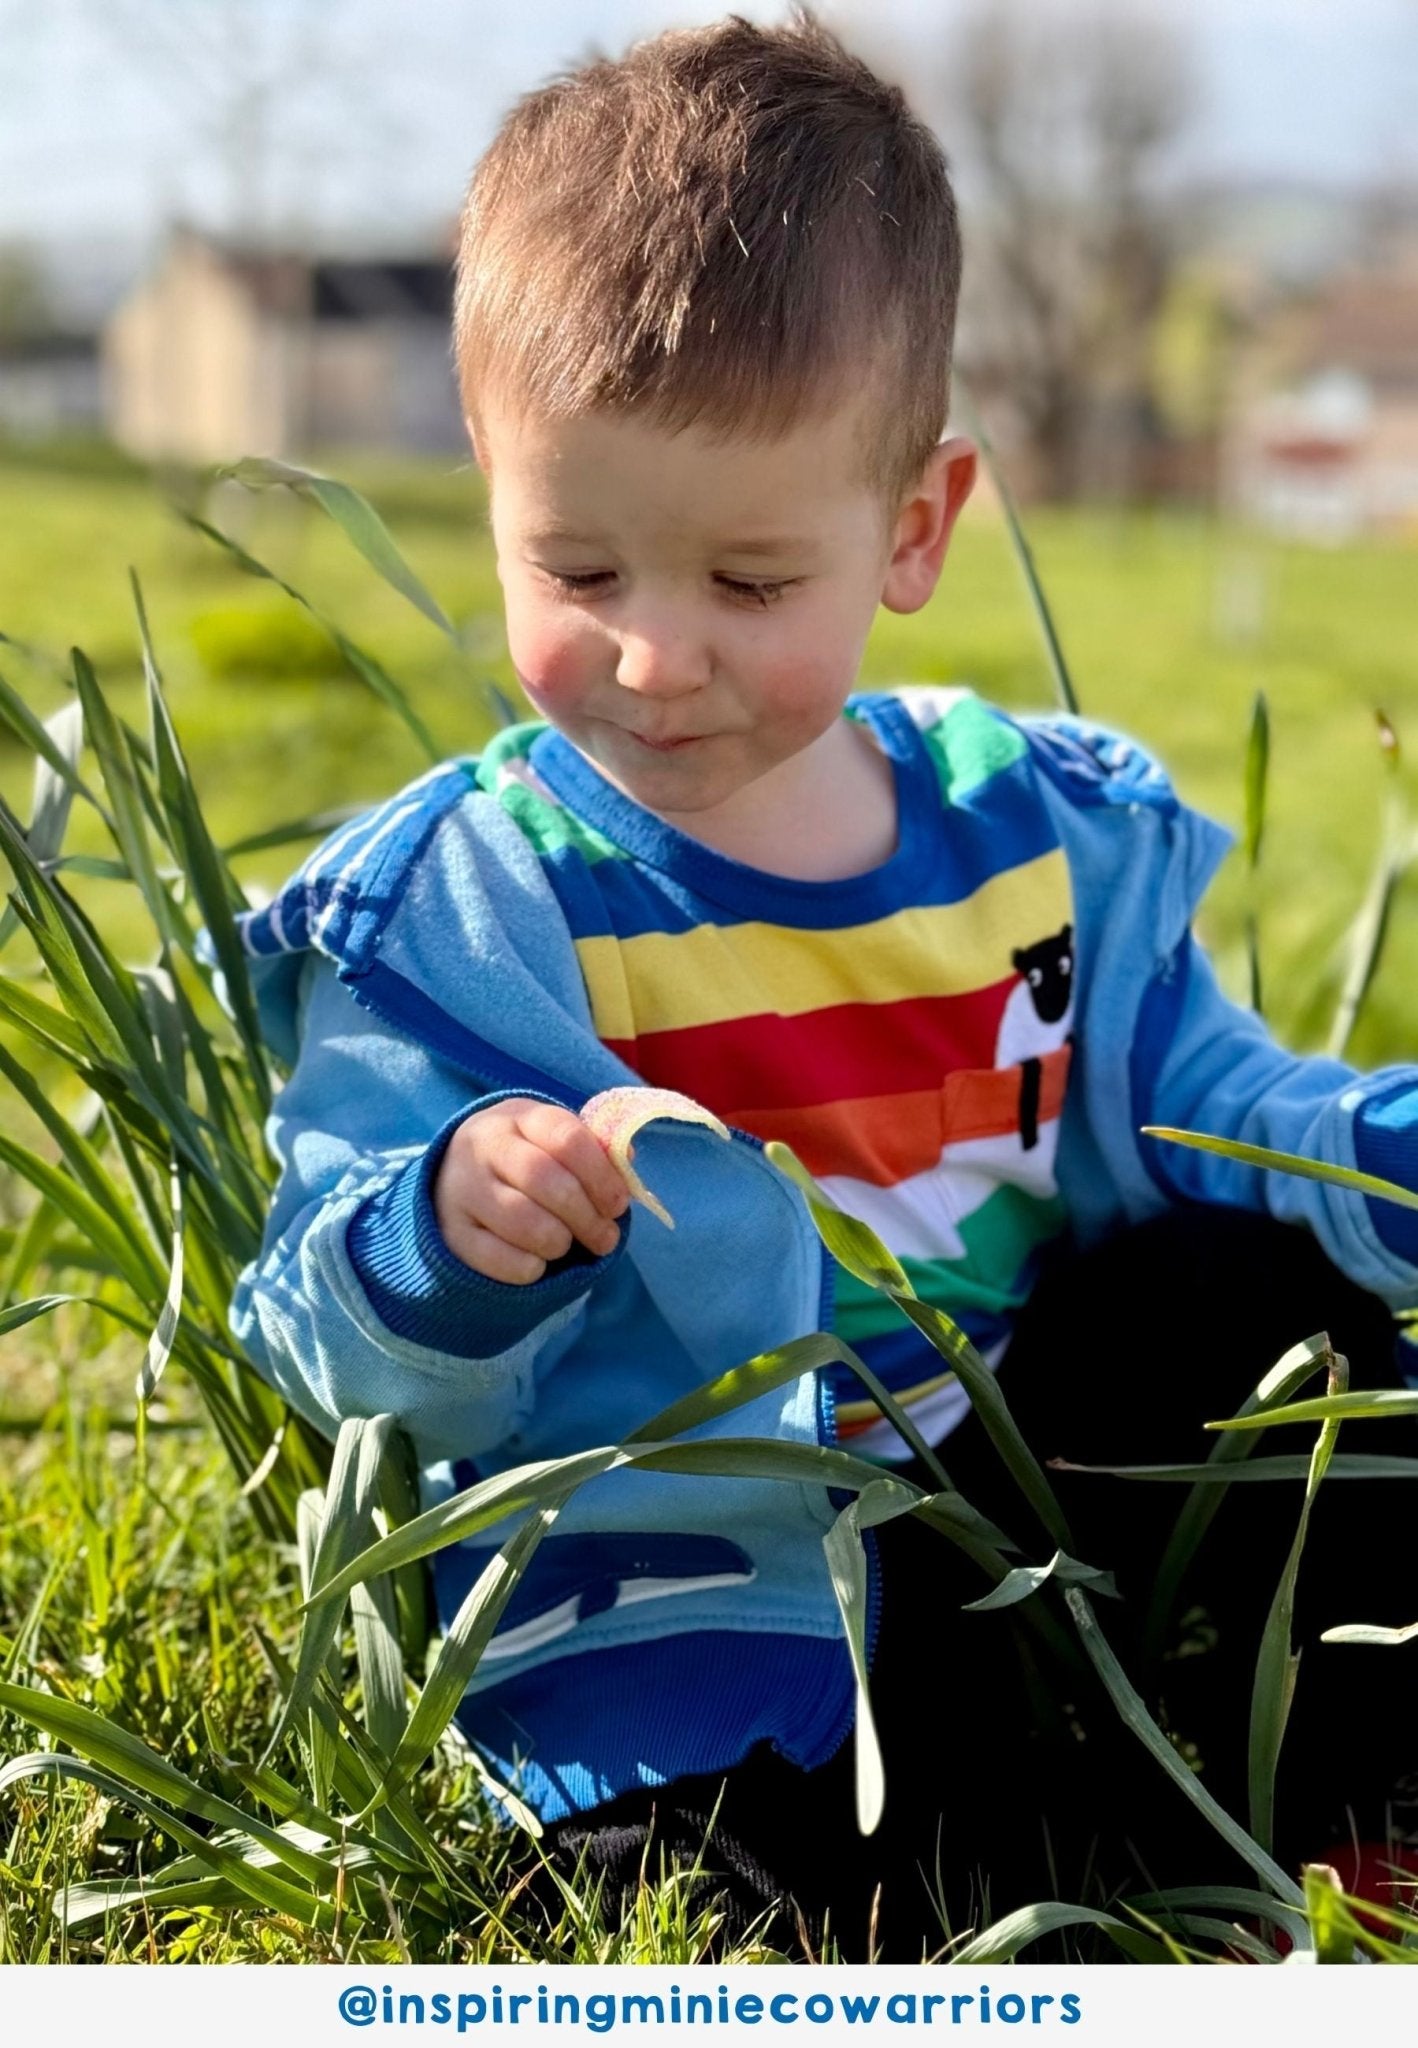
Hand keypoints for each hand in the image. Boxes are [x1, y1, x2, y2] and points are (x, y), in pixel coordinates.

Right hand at [433, 1097, 632, 1284]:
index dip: (602, 1176)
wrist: (455, 1180)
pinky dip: (530, 1268)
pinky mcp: (451, 1232)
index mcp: (519, 1117)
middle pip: (544, 1179)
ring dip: (558, 1242)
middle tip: (605, 1238)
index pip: (567, 1138)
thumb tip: (628, 1161)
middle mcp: (483, 1146)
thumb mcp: (555, 1142)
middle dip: (585, 1216)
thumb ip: (595, 1150)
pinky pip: (500, 1259)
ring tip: (566, 1244)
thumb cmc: (526, 1161)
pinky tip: (537, 1262)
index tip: (618, 1205)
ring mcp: (462, 1189)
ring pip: (522, 1221)